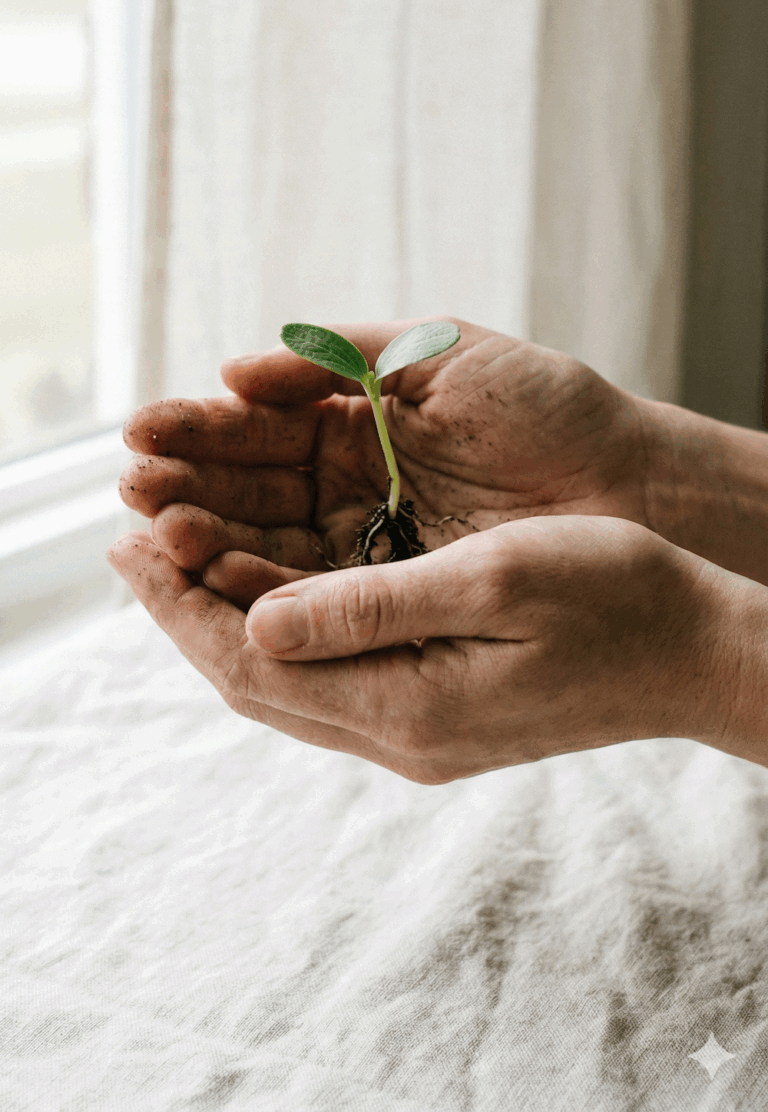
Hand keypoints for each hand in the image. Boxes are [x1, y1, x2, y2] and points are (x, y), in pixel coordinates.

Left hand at [106, 513, 760, 780]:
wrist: (696, 654)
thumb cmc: (614, 598)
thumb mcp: (491, 579)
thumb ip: (370, 606)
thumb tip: (257, 621)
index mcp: (405, 705)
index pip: (250, 662)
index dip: (179, 603)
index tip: (127, 543)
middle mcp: (399, 735)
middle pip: (253, 680)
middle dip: (184, 610)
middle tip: (132, 542)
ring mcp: (419, 733)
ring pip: (285, 682)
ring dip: (225, 619)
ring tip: (180, 556)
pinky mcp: (439, 715)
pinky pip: (327, 677)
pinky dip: (279, 629)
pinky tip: (267, 588)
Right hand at [118, 319, 655, 600]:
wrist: (634, 481)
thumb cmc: (549, 408)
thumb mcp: (441, 355)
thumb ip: (340, 355)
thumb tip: (236, 369)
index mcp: (358, 421)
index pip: (259, 431)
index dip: (199, 433)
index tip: (139, 436)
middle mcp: (353, 486)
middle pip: (252, 492)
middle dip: (187, 490)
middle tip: (133, 491)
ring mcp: (371, 543)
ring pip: (273, 547)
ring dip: (210, 540)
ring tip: (156, 534)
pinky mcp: (396, 594)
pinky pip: (319, 595)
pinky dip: (266, 587)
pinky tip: (214, 576)